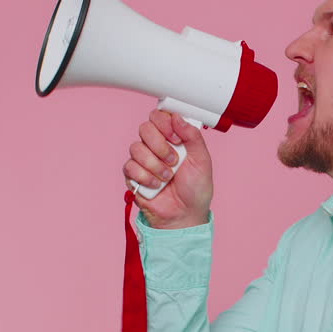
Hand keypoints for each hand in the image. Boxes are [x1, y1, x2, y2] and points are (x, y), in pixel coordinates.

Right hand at [123, 110, 212, 228]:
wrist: (185, 214)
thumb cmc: (195, 189)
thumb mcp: (202, 160)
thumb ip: (193, 136)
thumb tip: (178, 117)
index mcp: (173, 138)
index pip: (159, 116)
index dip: (165, 124)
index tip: (177, 138)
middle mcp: (156, 145)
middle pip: (145, 128)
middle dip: (160, 146)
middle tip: (174, 161)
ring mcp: (143, 160)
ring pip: (136, 148)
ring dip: (155, 165)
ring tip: (167, 177)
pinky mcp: (133, 175)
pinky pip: (130, 167)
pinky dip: (145, 177)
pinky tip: (156, 186)